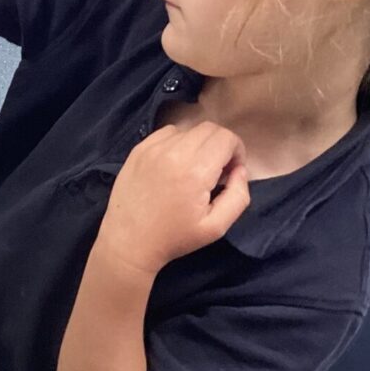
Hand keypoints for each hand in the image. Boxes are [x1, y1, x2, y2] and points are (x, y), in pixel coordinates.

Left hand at [98, 122, 249, 276]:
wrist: (129, 242)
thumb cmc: (174, 237)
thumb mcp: (216, 227)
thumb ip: (238, 196)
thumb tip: (240, 170)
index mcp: (195, 171)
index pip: (226, 138)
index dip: (236, 152)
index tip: (230, 172)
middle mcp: (173, 152)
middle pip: (210, 128)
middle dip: (220, 146)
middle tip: (215, 172)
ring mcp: (152, 148)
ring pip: (189, 129)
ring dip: (198, 144)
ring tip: (192, 170)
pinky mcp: (138, 149)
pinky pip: (167, 133)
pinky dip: (177, 143)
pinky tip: (173, 166)